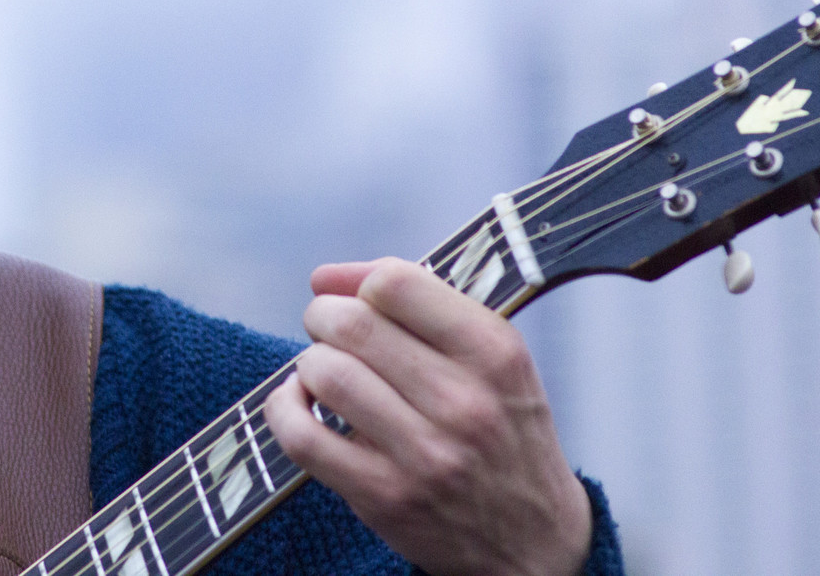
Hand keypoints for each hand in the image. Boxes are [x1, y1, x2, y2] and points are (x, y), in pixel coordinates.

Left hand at [263, 258, 590, 575]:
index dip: (359, 282)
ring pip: (324, 373)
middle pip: (350, 325)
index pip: (395, 283)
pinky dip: (284, 409)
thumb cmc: (504, 433)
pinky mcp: (384, 497)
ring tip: (324, 372)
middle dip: (323, 317)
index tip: (355, 297)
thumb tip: (325, 276)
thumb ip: (421, 305)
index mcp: (493, 353)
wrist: (536, 543)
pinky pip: (302, 436)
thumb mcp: (494, 360)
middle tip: (328, 330)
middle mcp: (463, 401)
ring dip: (310, 364)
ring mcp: (423, 453)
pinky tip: (300, 405)